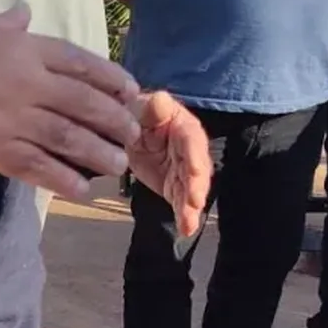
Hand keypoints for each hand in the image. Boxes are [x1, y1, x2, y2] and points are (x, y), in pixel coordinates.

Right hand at [0, 5, 141, 198]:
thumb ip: (5, 23)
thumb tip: (25, 13)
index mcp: (25, 48)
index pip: (83, 63)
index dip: (113, 79)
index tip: (130, 92)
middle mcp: (30, 82)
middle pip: (87, 103)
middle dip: (115, 120)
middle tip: (130, 135)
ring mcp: (16, 118)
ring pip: (72, 138)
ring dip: (100, 153)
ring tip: (115, 164)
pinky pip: (41, 166)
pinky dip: (64, 179)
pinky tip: (81, 188)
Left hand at [126, 90, 211, 236]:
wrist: (131, 129)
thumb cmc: (138, 112)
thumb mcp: (140, 105)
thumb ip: (151, 106)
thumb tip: (160, 99)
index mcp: (183, 126)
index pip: (191, 141)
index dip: (194, 155)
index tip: (195, 171)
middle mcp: (190, 149)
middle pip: (196, 169)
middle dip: (196, 186)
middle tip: (195, 201)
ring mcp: (184, 170)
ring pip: (191, 189)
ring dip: (190, 205)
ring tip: (189, 221)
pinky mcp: (175, 186)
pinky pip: (180, 201)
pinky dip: (183, 215)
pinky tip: (186, 229)